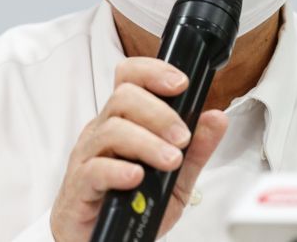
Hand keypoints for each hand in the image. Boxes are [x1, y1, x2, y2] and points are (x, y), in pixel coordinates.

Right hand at [50, 56, 228, 240]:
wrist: (103, 240)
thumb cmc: (134, 204)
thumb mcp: (176, 178)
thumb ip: (196, 150)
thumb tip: (216, 118)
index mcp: (125, 121)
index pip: (130, 77)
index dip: (153, 71)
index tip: (180, 84)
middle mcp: (103, 131)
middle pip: (123, 97)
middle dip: (160, 113)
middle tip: (182, 137)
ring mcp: (88, 156)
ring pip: (112, 129)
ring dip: (147, 142)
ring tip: (170, 161)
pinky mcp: (79, 186)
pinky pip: (94, 169)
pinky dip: (119, 170)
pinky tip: (138, 177)